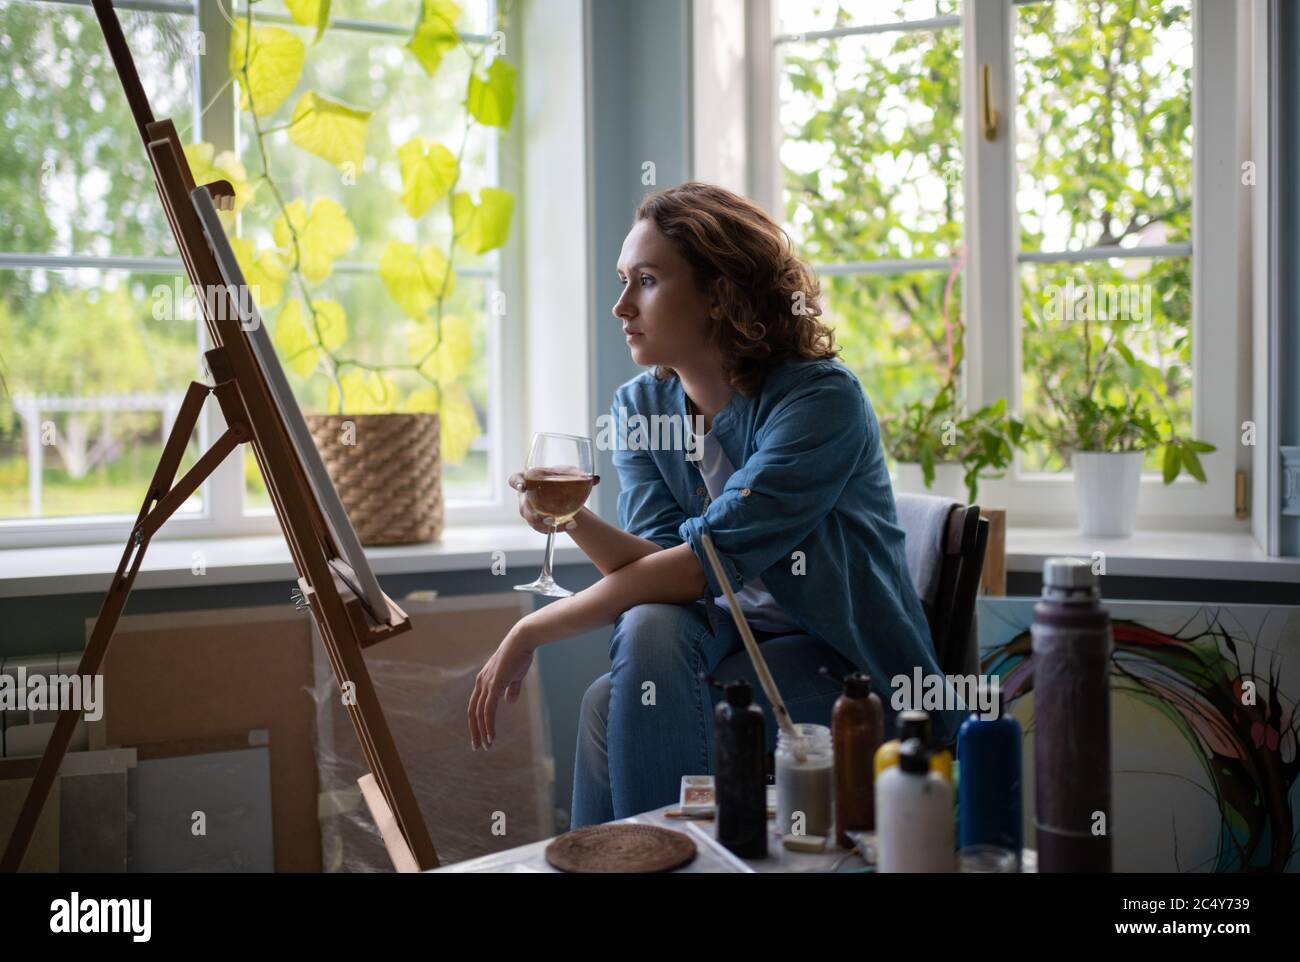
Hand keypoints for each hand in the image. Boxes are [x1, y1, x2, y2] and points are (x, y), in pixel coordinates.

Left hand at [467, 622, 536, 749]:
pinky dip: (488, 725)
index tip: (482, 734)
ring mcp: (486, 684)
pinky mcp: (494, 685)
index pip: (476, 705)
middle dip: (475, 730)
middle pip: (473, 712)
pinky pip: (488, 710)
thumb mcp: (515, 676)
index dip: (478, 721)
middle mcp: (481, 683)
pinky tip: (491, 736)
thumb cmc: (520, 655)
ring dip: (482, 731)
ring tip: (487, 745)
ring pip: (480, 714)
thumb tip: (509, 702)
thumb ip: (511, 689)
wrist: (522, 641)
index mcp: (484, 680)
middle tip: (478, 746)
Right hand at [509, 469, 599, 534]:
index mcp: (529, 478)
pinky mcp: (535, 521)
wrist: (565, 493)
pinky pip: (540, 527)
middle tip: (546, 516)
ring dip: (545, 524)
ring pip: (531, 519)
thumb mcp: (572, 475)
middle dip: (533, 513)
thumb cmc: (563, 479)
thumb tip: (596, 479)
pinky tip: (568, 526)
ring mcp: (529, 509)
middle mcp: (525, 495)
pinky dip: (553, 528)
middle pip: (523, 505)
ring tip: (564, 524)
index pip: (515, 480)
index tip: (522, 486)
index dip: (516, 483)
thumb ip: (582, 476)